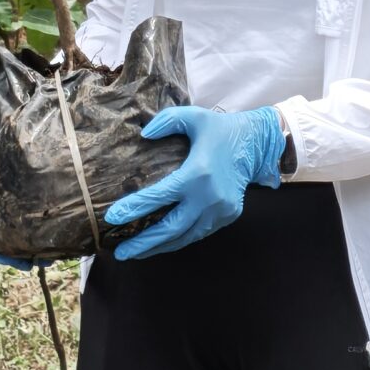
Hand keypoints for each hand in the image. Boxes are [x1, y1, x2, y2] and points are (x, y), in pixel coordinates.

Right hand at [0, 121, 36, 269]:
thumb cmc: (6, 129)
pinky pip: (32, 232)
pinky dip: (39, 244)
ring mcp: (14, 207)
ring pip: (13, 238)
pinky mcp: (32, 209)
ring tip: (41, 262)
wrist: (32, 126)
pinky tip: (54, 252)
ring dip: (23, 255)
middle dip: (4, 253)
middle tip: (23, 263)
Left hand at [101, 106, 283, 259]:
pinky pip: (198, 233)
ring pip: (184, 237)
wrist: (257, 144)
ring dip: (159, 247)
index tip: (112, 218)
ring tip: (135, 253)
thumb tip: (143, 136)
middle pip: (170, 229)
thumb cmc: (220, 129)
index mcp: (197, 174)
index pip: (159, 196)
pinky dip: (178, 240)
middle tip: (120, 253)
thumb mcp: (193, 116)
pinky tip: (161, 243)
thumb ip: (166, 121)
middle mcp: (208, 197)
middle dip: (143, 243)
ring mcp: (220, 210)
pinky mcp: (227, 216)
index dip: (134, 208)